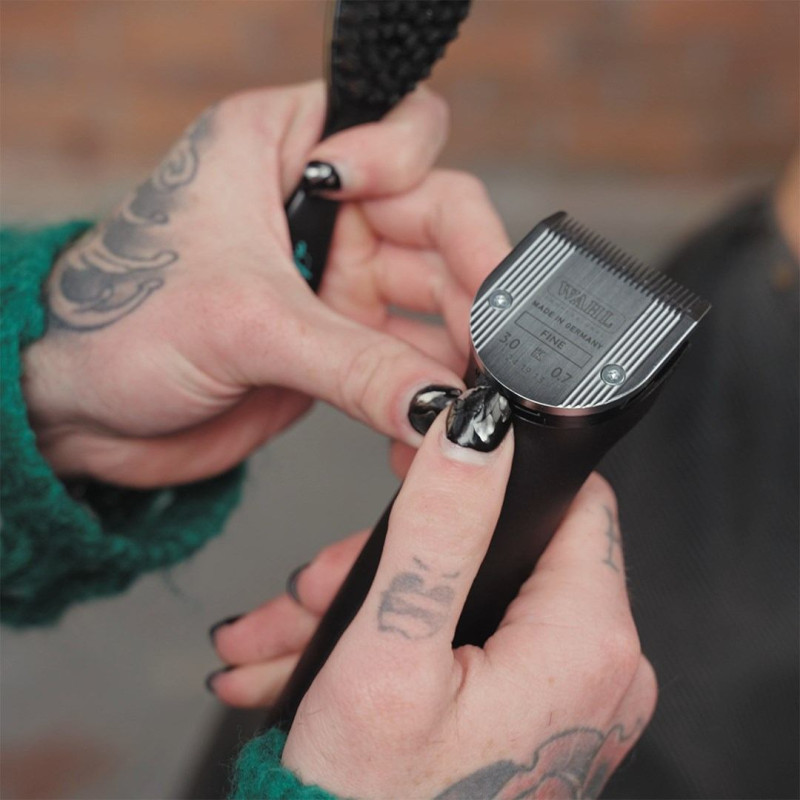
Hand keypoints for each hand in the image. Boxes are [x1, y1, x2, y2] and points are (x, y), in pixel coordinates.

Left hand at [22, 82, 509, 487]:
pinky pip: (405, 364)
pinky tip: (428, 429)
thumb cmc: (118, 326)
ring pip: (432, 301)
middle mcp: (323, 208)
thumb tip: (443, 404)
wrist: (80, 412)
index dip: (418, 176)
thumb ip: (355, 363)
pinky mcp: (337, 343)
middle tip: (493, 346)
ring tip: (466, 401)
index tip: (409, 232)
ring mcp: (335, 279)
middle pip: (436, 226)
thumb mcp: (244, 324)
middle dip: (470, 285)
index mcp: (285, 149)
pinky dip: (424, 397)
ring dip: (457, 352)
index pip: (399, 134)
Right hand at [212, 400, 656, 798]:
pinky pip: (466, 644)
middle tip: (326, 582)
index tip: (433, 460)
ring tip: (294, 630)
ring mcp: (563, 697)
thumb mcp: (390, 652)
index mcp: (586, 642)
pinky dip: (395, 644)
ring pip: (469, 596)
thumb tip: (477, 431)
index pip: (572, 501)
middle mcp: (596, 671)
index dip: (496, 470)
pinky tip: (315, 660)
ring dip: (376, 603)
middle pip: (503, 550)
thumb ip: (440, 528)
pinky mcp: (530, 715)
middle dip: (400, 554)